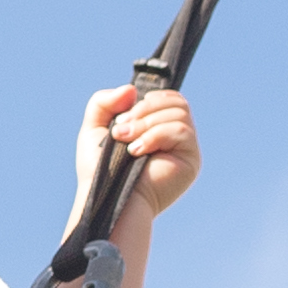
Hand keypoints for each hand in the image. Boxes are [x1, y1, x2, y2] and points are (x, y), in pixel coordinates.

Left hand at [72, 76, 200, 227]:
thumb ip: (104, 102)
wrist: (107, 197)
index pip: (167, 98)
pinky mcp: (192, 160)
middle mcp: (176, 137)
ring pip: (178, 113)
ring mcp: (186, 149)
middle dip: (143, 111)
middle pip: (175, 101)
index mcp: (159, 128)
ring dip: (146, 124)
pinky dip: (156, 135)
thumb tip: (132, 90)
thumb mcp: (95, 127)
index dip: (145, 101)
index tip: (120, 119)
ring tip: (127, 144)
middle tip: (120, 132)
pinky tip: (138, 151)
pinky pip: (182, 131)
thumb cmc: (101, 170)